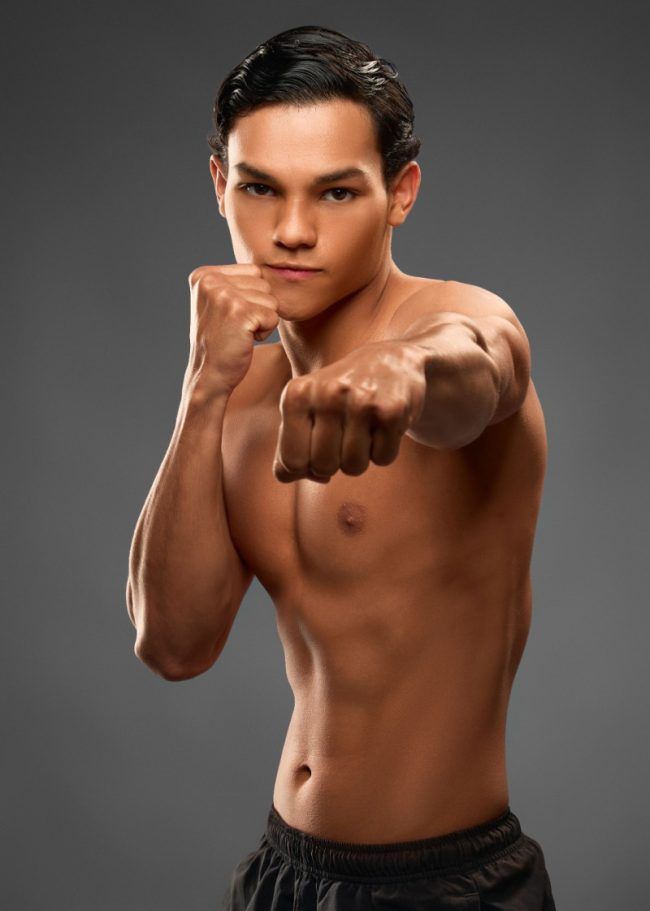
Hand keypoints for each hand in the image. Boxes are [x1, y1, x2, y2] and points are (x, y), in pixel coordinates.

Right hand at [183, 263, 280, 398]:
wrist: (209, 375)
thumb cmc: (221, 342)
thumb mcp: (219, 303)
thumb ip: (235, 281)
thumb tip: (272, 263)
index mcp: (204, 274)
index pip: (253, 272)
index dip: (251, 297)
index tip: (230, 316)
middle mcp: (210, 280)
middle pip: (264, 284)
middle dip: (258, 309)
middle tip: (235, 328)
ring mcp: (223, 295)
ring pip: (271, 300)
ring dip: (262, 321)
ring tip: (239, 333)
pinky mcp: (239, 312)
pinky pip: (273, 316)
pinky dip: (265, 332)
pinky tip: (244, 340)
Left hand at [272, 340, 426, 482]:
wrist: (392, 363)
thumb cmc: (340, 395)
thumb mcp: (305, 410)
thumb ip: (289, 447)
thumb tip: (288, 476)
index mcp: (296, 394)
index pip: (291, 461)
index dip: (307, 466)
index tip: (318, 449)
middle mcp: (326, 394)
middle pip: (323, 466)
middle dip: (335, 461)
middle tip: (345, 435)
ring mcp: (360, 401)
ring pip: (353, 467)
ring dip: (361, 458)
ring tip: (364, 430)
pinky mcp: (391, 410)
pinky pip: (382, 459)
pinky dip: (384, 451)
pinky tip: (383, 426)